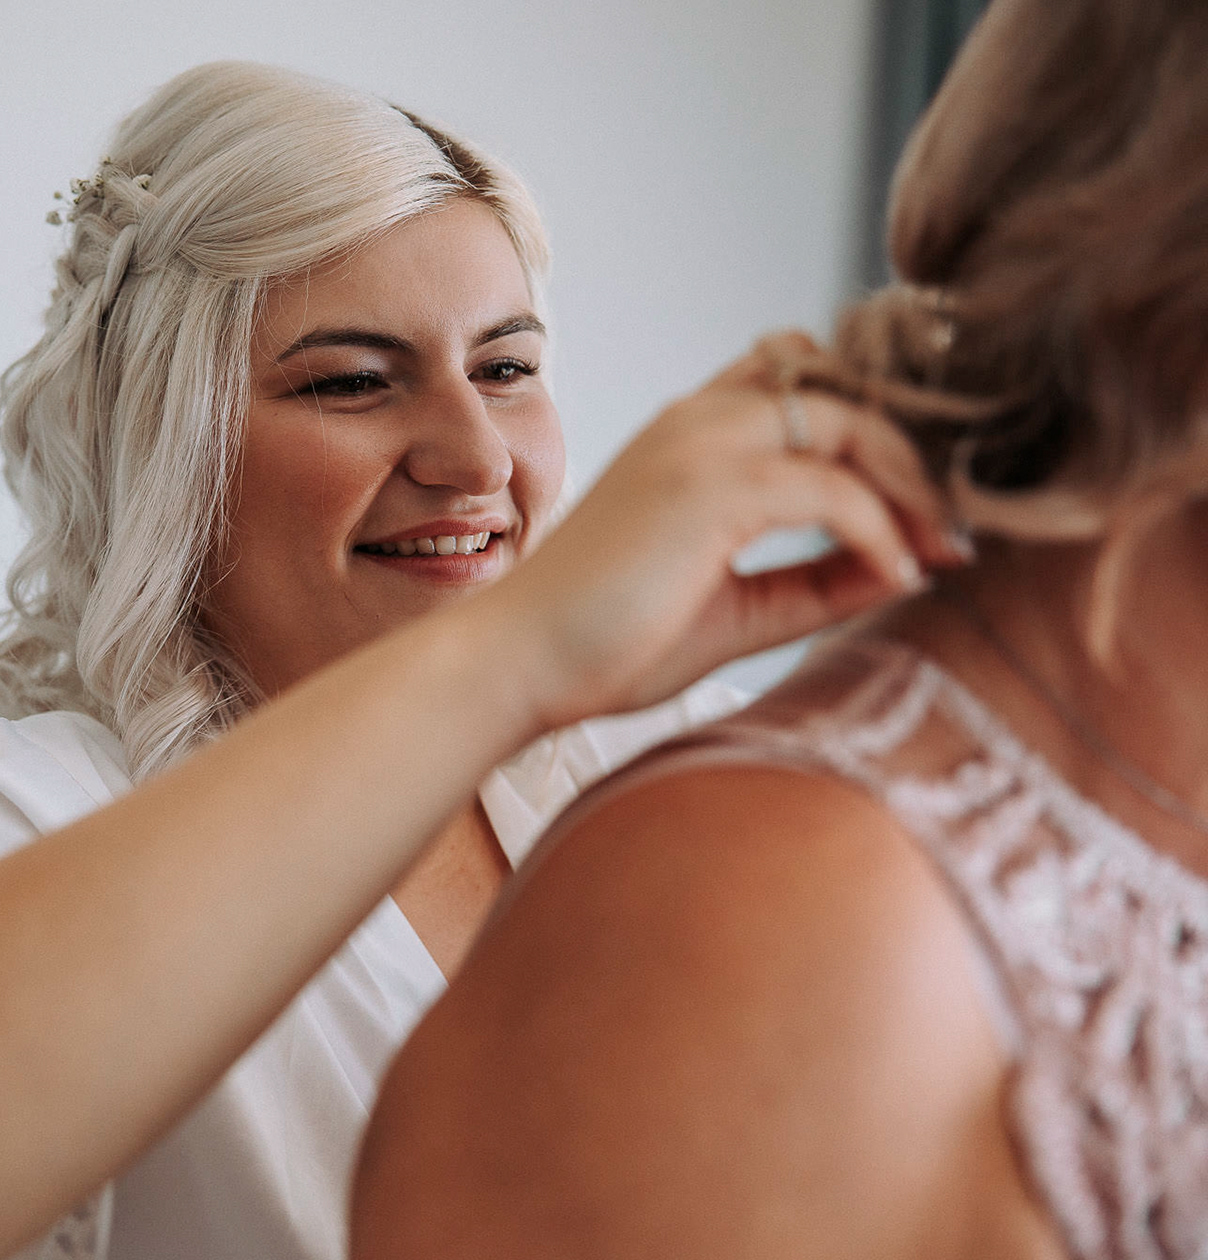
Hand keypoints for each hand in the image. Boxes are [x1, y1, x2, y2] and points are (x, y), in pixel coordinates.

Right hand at [489, 332, 965, 726]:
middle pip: (846, 391)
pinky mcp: (709, 487)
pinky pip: (833, 489)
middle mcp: (696, 420)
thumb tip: (908, 569)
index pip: (805, 384)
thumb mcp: (735, 608)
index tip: (924, 514)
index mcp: (689, 434)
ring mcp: (699, 444)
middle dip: (914, 458)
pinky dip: (879, 530)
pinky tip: (895, 577)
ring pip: (850, 421)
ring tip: (937, 551)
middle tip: (952, 534)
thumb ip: (816, 582)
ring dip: (910, 484)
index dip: (876, 431)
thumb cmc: (604, 643)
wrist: (517, 665)